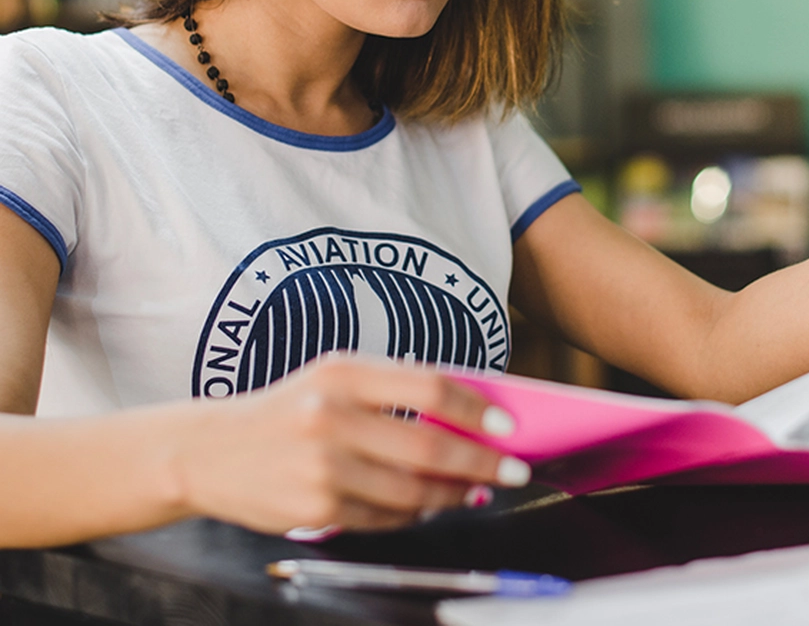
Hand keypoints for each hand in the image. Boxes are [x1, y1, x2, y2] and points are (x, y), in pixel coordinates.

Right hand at [172, 354, 527, 533]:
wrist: (208, 450)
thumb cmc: (287, 409)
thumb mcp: (334, 379)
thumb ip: (395, 389)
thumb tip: (468, 414)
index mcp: (344, 373)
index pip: (431, 388)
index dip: (477, 410)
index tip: (509, 426)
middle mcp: (332, 417)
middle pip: (430, 448)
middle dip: (483, 464)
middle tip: (514, 471)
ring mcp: (323, 468)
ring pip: (413, 492)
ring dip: (455, 496)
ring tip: (477, 491)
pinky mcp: (315, 510)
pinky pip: (384, 519)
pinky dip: (415, 514)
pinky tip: (429, 505)